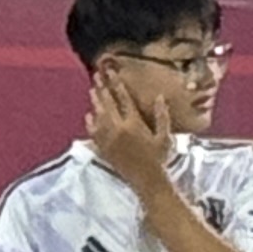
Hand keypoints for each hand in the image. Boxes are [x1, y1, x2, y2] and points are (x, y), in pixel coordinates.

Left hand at [86, 59, 170, 189]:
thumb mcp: (164, 136)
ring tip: (92, 90)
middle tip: (97, 75)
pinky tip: (88, 115)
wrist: (145, 179)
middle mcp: (118, 128)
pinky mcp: (103, 148)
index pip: (123, 98)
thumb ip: (161, 115)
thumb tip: (160, 97)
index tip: (111, 72)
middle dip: (102, 88)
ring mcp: (108, 138)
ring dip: (95, 101)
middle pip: (107, 103)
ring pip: (98, 115)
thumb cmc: (158, 157)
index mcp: (134, 123)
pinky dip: (90, 122)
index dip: (116, 84)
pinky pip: (93, 132)